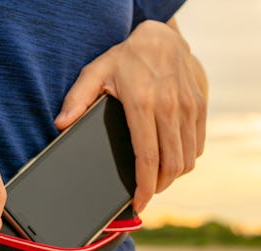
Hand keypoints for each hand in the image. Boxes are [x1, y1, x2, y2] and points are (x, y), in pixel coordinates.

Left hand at [54, 19, 207, 212]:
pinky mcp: (200, 107)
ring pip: (187, 159)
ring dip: (173, 177)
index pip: (148, 157)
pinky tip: (172, 162)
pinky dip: (186, 160)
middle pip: (171, 164)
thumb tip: (61, 124)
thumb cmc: (125, 58)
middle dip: (159, 187)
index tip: (140, 202)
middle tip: (146, 194)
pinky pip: (197, 146)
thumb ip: (76, 99)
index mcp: (142, 103)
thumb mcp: (95, 72)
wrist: (162, 38)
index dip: (145, 186)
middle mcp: (170, 107)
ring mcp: (189, 108)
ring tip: (158, 181)